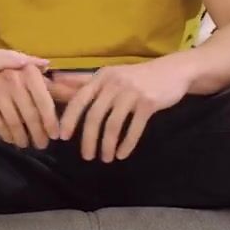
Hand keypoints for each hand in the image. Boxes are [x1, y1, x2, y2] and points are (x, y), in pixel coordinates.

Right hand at [0, 65, 57, 148]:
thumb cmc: (15, 78)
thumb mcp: (35, 80)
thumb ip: (56, 89)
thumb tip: (80, 93)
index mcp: (30, 73)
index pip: (45, 102)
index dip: (51, 122)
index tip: (54, 136)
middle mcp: (13, 78)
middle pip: (30, 115)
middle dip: (37, 134)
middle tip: (41, 145)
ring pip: (14, 122)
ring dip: (22, 137)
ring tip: (25, 144)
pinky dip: (6, 135)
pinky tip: (10, 139)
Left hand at [53, 61, 190, 161]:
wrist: (172, 71)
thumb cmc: (136, 77)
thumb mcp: (110, 75)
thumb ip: (85, 81)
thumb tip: (56, 82)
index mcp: (101, 77)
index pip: (79, 100)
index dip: (69, 119)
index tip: (62, 137)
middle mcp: (113, 83)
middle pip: (94, 116)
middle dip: (88, 139)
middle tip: (87, 156)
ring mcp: (131, 93)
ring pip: (113, 125)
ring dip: (107, 145)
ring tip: (105, 158)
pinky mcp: (148, 103)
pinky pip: (134, 128)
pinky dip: (127, 144)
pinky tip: (122, 155)